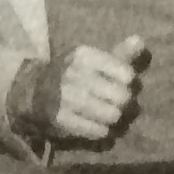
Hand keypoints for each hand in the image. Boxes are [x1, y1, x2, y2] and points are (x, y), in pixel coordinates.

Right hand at [18, 35, 146, 142]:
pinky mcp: (61, 120)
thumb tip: (140, 41)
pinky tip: (100, 126)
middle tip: (122, 105)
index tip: (125, 85)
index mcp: (84, 56)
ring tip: (112, 117)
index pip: (127, 74)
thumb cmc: (73, 74)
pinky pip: (99, 131)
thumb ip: (120, 53)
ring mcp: (66, 99)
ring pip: (113, 116)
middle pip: (123, 97)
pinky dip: (104, 132)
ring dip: (117, 119)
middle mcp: (74, 75)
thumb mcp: (93, 59)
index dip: (131, 83)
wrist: (33, 92)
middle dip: (127, 104)